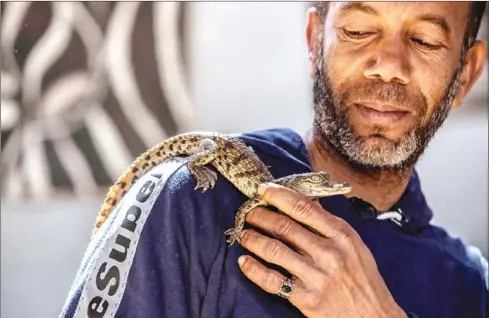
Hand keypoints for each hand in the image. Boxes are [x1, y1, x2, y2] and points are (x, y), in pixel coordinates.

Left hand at [237, 182, 406, 317]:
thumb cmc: (363, 280)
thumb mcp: (354, 245)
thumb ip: (329, 224)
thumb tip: (306, 201)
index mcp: (342, 235)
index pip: (305, 208)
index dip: (280, 196)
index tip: (263, 190)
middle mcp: (329, 253)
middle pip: (285, 227)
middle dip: (260, 216)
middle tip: (248, 213)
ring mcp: (317, 277)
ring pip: (274, 250)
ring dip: (253, 239)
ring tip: (244, 234)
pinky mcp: (307, 299)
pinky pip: (273, 281)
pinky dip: (254, 270)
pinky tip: (244, 261)